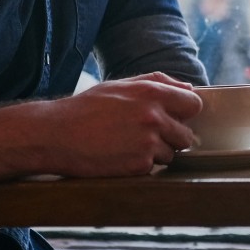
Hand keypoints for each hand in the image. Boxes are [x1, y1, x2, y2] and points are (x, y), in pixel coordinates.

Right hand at [49, 72, 202, 176]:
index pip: (194, 104)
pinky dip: (140, 165)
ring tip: (129, 145)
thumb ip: (157, 82)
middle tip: (148, 135)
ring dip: (156, 153)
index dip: (185, 112)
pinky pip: (153, 167)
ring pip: (171, 154)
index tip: (175, 117)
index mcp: (151, 93)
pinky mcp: (138, 165)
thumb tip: (187, 87)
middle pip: (186, 135)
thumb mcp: (120, 85)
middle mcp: (154, 117)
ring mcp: (147, 143)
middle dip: (171, 137)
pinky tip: (121, 156)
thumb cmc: (86, 109)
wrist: (56, 135)